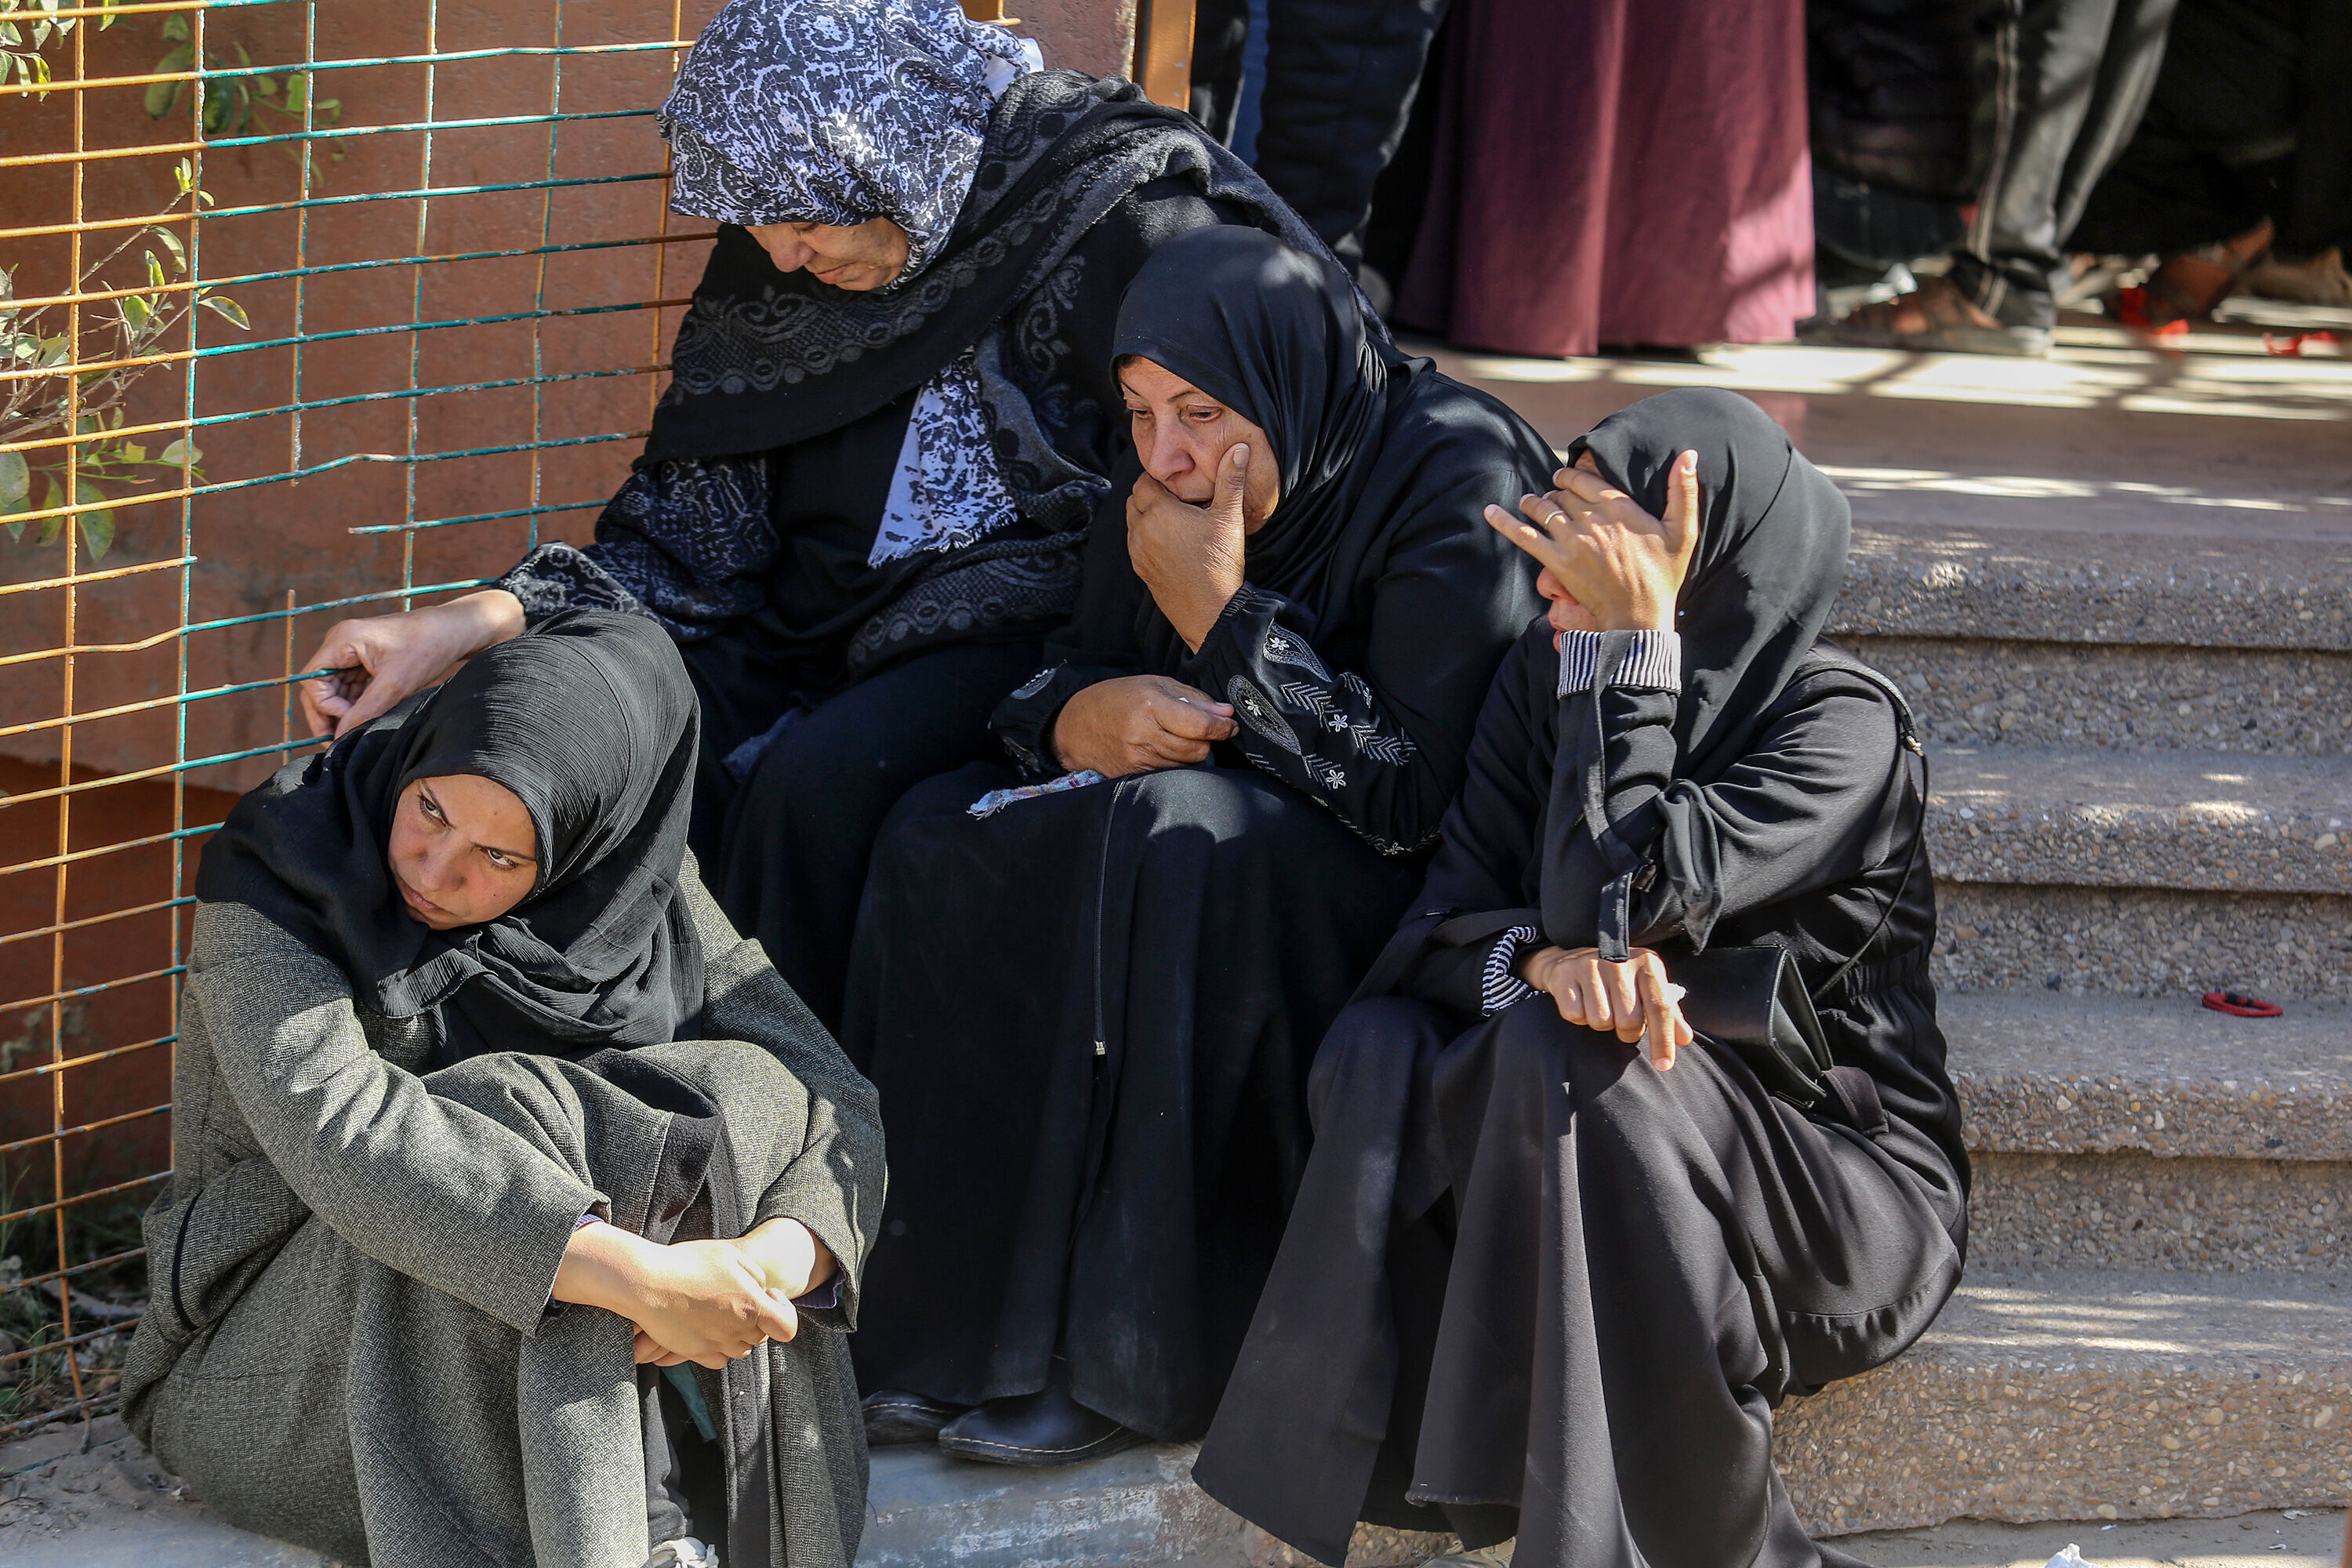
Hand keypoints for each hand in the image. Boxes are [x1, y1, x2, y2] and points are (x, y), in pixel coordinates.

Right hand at [297, 589, 524, 738]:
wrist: (458, 630)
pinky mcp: (369, 662)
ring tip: (359, 732)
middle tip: (341, 741)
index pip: (312, 681)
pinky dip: (357, 705)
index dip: (324, 708)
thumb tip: (340, 736)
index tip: (347, 724)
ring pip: (336, 691)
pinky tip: (369, 720)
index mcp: (342, 640)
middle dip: (329, 714)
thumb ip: (366, 710)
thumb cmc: (429, 646)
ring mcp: (354, 653)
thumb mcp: (396, 683)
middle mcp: (342, 644)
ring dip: (344, 712)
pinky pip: (353, 688)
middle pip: (320, 687)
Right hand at [627, 1218, 836, 1367]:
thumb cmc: (689, 1263)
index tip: (767, 1295)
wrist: (647, 1283)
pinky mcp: (696, 1354)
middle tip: (736, 1299)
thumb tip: (762, 1289)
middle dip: (756, 1319)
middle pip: (761, 1336)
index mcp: (752, 1306)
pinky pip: (719, 1359)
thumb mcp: (730, 1255)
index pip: (787, 1327)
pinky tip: (706, 1327)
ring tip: (718, 1312)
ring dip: (738, 1334)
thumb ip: (755, 1274)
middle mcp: (737, 1330)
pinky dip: (719, 1348)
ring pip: (741, 1349)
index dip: (783, 1311)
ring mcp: (716, 1345)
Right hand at [1051, 675, 1236, 776]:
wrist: (1076, 725)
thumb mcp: (1155, 684)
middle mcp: (1145, 736)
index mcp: (1151, 706)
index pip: (1201, 726)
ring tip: (1180, 737)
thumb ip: (1194, 699)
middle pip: (1198, 749)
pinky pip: (1171, 773)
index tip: (1230, 725)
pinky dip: (1177, 763)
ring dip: (1193, 752)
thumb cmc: (1118, 698)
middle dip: (1208, 740)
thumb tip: (1226, 713)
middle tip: (1201, 729)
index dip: (1223, 728)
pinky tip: (1166, 749)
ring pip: (1188, 764)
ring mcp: (1139, 759)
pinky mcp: (1135, 775)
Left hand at [1127, 443, 1248, 650]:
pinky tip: (1170, 542)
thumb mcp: (1229, 518)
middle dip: (1151, 495)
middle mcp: (1141, 530)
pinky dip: (1145, 537)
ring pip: (1131, 521)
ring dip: (1146, 515)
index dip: (1160, 479)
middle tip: (1177, 500)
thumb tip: (1239, 448)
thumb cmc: (1221, 564)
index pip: (1144, 480)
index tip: (1179, 485)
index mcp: (1159, 511)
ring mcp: (1138, 552)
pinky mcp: (1140, 569)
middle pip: (1134, 498)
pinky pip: (1134, 543)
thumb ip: (1230, 480)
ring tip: (1174, 520)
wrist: (1211, 612)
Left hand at [1484, 450, 1699, 632]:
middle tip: (1553, 498)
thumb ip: (1683, 491)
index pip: (1584, 478)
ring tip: (1531, 503)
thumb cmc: (1663, 575)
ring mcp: (1572, 540)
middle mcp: (1592, 519)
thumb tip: (1689, 454)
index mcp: (1619, 507)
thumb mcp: (1683, 532)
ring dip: (1534, 503)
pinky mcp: (1557, 562)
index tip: (1564, 477)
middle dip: (1554, 493)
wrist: (1639, 617)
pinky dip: (1504, 522)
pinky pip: (1524, 536)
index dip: (1570, 475)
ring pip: (1543, 509)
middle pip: (1561, 494)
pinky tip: (1489, 511)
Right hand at [1518, 943, 1693, 1069]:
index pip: (1660, 1007)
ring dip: (1601, 1023)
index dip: (1663, 1039)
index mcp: (1647, 964)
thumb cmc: (1620, 979)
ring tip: (1600, 1006)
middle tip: (1620, 1018)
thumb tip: (1685, 1038)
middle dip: (1625, 1031)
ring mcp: (1590, 965)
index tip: (1663, 1065)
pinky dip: (1579, 1017)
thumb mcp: (1647, 988)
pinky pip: (1575, 1015)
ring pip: (1601, 1021)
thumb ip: (1668, 1013)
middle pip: (1629, 1021)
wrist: (1574, 956)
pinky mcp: (1565, 974)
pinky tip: (1582, 1001)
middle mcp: (1620, 961)